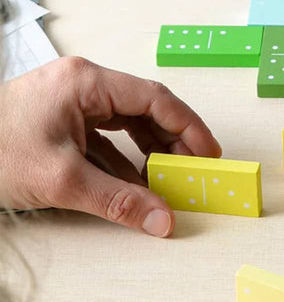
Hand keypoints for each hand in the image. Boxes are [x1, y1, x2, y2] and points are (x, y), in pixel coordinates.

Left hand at [0, 57, 218, 236]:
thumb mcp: (61, 181)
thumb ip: (118, 200)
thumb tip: (161, 219)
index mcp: (86, 82)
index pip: (155, 99)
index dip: (188, 127)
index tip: (209, 154)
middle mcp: (81, 84)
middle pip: (143, 109)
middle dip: (170, 142)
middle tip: (193, 171)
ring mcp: (67, 102)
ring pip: (123, 124)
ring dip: (146, 153)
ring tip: (167, 180)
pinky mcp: (56, 121)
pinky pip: (101, 137)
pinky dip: (120, 160)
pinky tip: (132, 185)